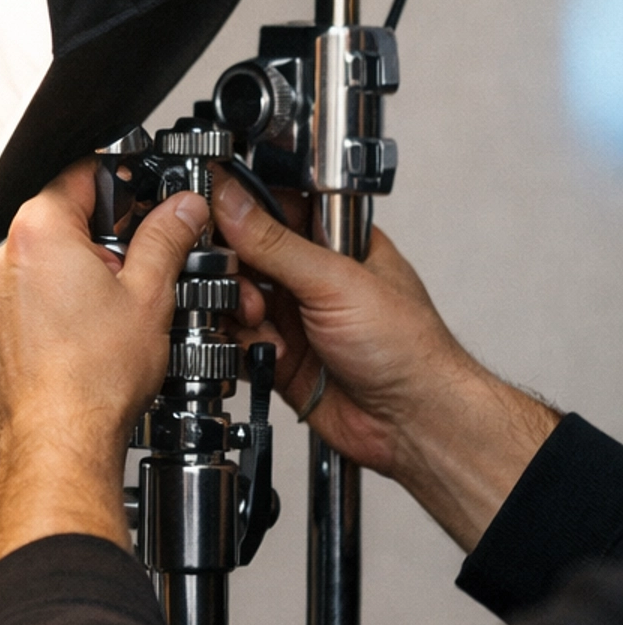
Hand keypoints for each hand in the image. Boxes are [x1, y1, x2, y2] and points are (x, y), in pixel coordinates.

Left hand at [0, 163, 207, 568]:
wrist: (59, 443)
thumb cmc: (93, 379)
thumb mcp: (149, 294)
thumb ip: (166, 239)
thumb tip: (181, 209)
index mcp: (38, 232)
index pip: (79, 174)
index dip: (120, 180)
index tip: (143, 194)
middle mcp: (3, 260)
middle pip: (60, 222)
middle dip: (103, 238)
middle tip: (138, 266)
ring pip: (43, 266)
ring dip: (79, 277)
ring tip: (115, 312)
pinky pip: (27, 304)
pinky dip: (56, 311)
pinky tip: (88, 340)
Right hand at [213, 169, 557, 550]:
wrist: (413, 424)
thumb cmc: (408, 348)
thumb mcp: (335, 281)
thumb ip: (275, 242)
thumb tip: (232, 200)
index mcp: (335, 242)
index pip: (274, 208)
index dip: (240, 210)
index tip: (212, 216)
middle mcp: (312, 276)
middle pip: (246, 253)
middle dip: (234, 267)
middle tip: (239, 280)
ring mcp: (295, 316)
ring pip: (237, 297)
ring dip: (240, 309)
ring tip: (261, 322)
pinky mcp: (280, 355)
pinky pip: (238, 339)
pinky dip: (244, 345)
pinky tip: (269, 353)